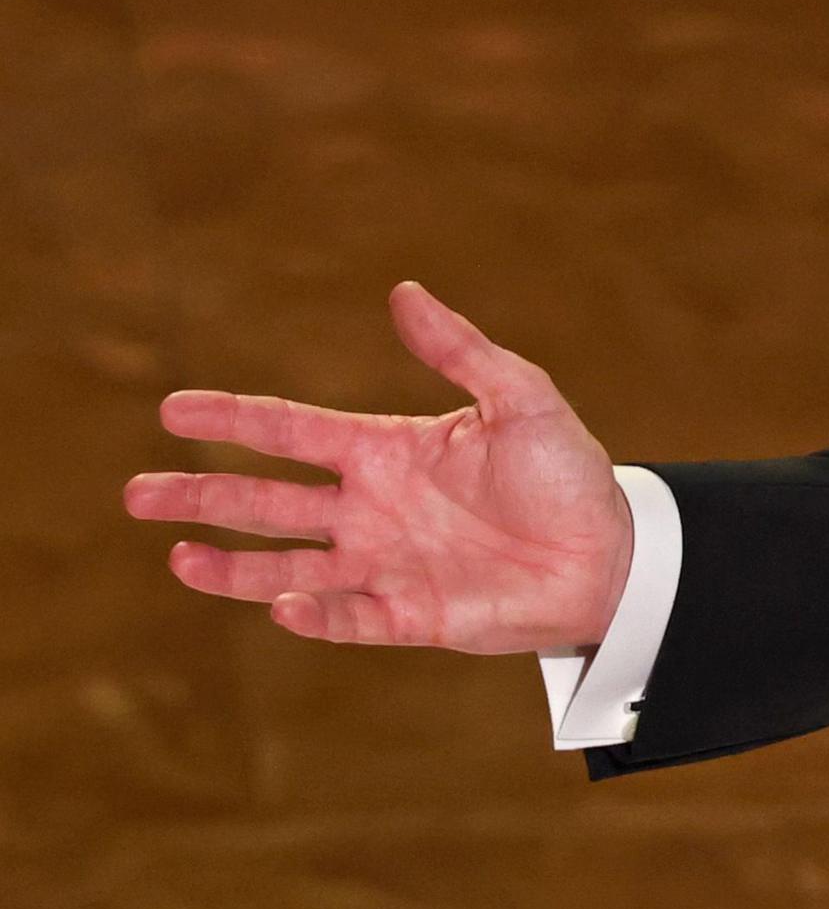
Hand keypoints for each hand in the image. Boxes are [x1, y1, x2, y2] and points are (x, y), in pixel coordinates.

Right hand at [121, 281, 635, 650]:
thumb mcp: (521, 399)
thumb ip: (460, 351)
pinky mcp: (408, 615)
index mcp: (387, 451)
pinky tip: (282, 602)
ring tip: (177, 557)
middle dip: (202, 494)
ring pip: (284, 564)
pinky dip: (314, 613)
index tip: (171, 410)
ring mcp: (383, 563)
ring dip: (231, 565)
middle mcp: (370, 508)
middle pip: (266, 500)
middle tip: (135, 492)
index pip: (291, 431)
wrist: (612, 554)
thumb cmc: (569, 474)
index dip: (233, 419)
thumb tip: (404, 291)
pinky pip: (347, 616)